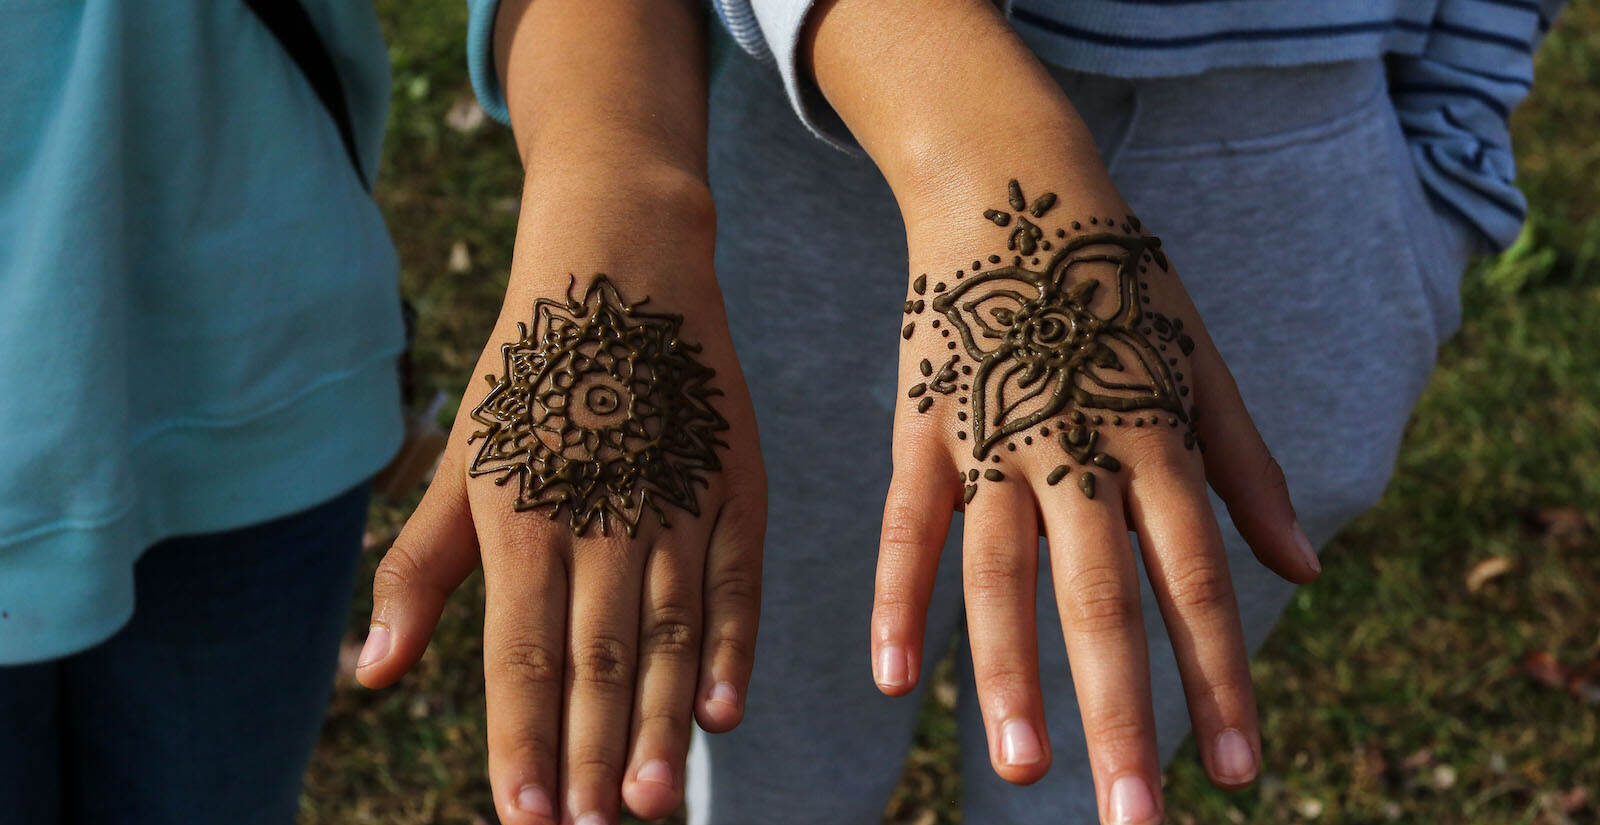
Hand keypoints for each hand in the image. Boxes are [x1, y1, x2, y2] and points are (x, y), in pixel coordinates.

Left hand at [356, 172, 765, 824]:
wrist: (623, 267)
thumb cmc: (527, 376)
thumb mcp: (461, 463)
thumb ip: (420, 572)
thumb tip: (371, 673)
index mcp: (523, 515)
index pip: (522, 656)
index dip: (523, 743)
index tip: (522, 819)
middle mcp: (601, 515)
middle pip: (597, 660)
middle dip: (591, 756)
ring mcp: (675, 500)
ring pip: (669, 634)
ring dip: (657, 723)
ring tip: (648, 802)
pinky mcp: (734, 483)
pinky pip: (737, 583)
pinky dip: (732, 650)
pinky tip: (722, 712)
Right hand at [872, 178, 1319, 820]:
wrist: (1012, 185)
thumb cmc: (1119, 287)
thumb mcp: (1202, 364)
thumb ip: (1247, 469)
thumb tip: (1306, 571)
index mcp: (1155, 436)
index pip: (1196, 579)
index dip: (1222, 678)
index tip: (1243, 773)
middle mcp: (1077, 445)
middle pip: (1102, 594)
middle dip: (1121, 710)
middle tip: (1136, 817)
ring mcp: (992, 435)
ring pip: (1000, 571)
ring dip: (1009, 673)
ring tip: (1022, 770)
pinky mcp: (922, 426)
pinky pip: (907, 524)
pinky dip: (899, 598)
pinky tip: (892, 679)